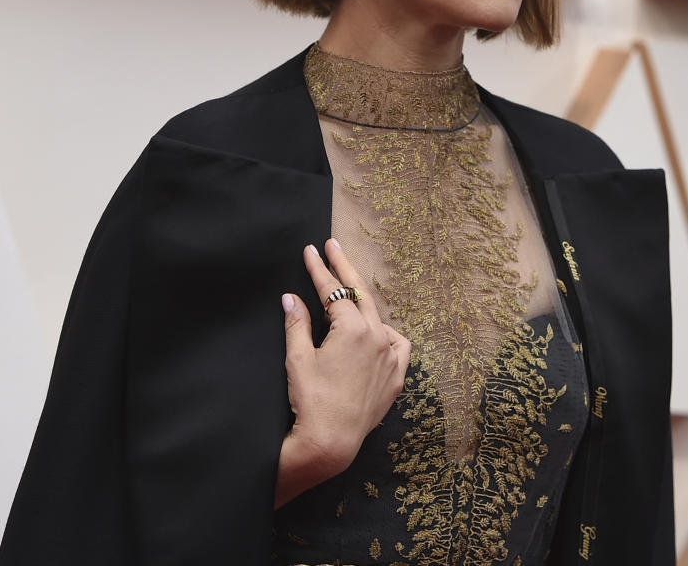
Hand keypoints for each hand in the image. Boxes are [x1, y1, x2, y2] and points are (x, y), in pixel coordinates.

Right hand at [274, 239, 410, 506]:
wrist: (331, 442)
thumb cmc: (311, 400)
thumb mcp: (298, 358)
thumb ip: (297, 323)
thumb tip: (290, 298)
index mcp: (354, 328)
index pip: (333, 290)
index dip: (319, 268)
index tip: (311, 250)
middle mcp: (378, 337)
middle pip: (359, 294)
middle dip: (344, 269)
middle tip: (332, 246)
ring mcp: (391, 357)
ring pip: (378, 318)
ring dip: (362, 303)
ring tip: (347, 293)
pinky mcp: (396, 377)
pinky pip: (397, 345)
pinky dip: (386, 334)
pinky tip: (375, 333)